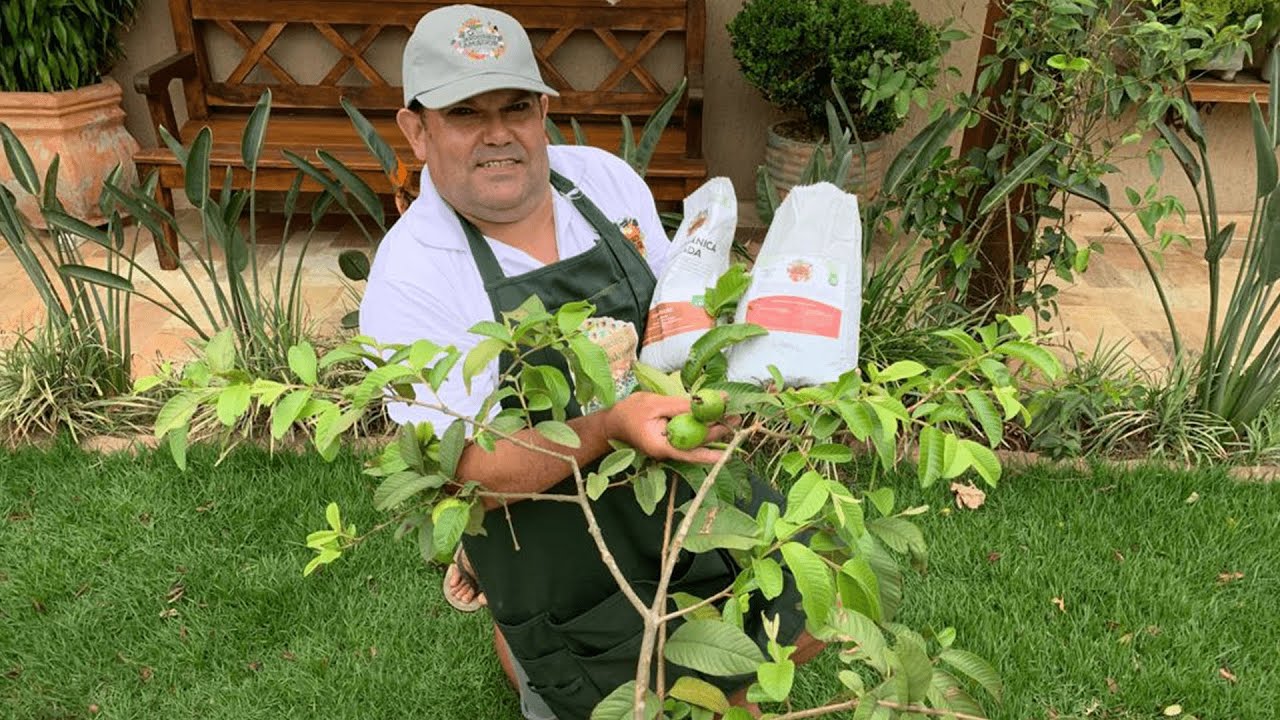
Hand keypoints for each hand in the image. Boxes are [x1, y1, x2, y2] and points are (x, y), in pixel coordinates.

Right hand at [604, 391, 732, 464]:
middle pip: (698, 445)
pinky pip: (690, 436)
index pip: (690, 452)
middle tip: (737, 418)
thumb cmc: (630, 412)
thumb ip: (682, 405)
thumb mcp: (656, 404)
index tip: (728, 451)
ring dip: (714, 429)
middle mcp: (668, 452)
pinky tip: (714, 417)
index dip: (710, 451)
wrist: (612, 421)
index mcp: (662, 447)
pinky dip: (701, 426)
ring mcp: (670, 447)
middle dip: (718, 433)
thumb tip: (708, 402)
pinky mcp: (671, 440)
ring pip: (696, 441)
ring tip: (733, 417)